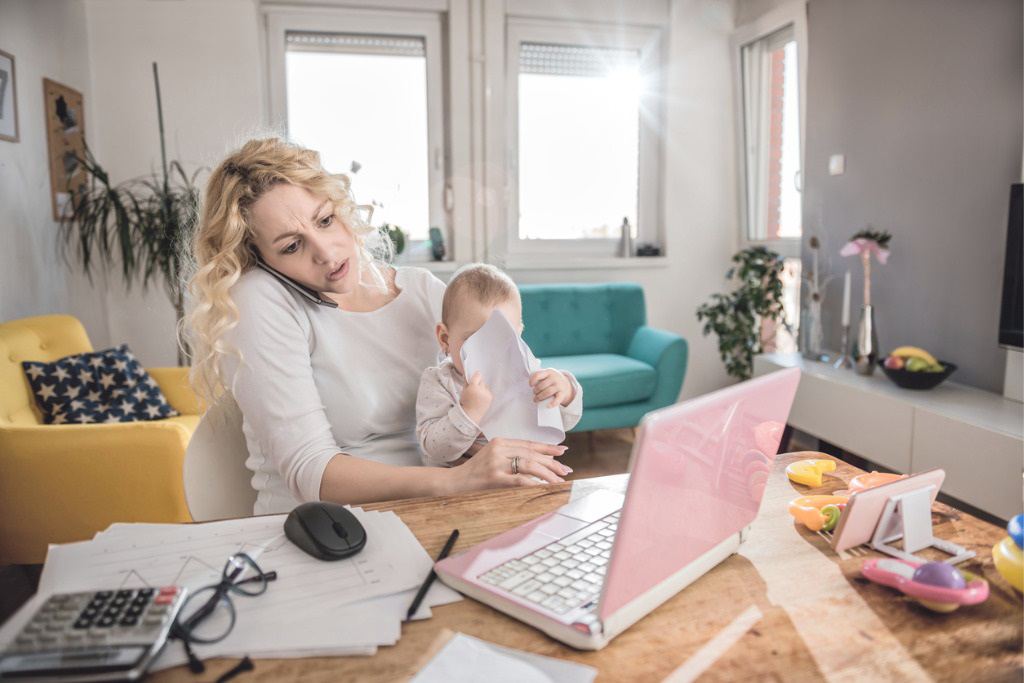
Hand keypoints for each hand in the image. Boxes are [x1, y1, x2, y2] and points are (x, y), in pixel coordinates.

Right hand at [445, 438, 571, 493]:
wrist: (454, 482)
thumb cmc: (475, 471)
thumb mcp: (492, 457)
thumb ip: (510, 455)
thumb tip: (536, 462)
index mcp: (500, 441)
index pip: (529, 444)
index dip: (547, 448)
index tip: (562, 451)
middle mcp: (499, 449)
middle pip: (531, 454)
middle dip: (551, 462)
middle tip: (565, 470)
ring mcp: (496, 463)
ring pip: (529, 465)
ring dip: (547, 473)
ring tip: (558, 480)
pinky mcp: (494, 478)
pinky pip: (519, 480)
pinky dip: (534, 483)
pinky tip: (543, 487)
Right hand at [460, 371, 492, 424]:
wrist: (471, 415)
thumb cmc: (465, 403)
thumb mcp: (463, 391)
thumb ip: (466, 382)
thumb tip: (467, 374)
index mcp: (473, 387)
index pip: (477, 376)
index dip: (475, 376)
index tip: (474, 377)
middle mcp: (482, 390)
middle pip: (482, 381)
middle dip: (478, 383)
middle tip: (473, 389)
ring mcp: (487, 394)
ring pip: (485, 386)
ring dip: (482, 388)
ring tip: (477, 395)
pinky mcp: (491, 398)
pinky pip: (488, 391)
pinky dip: (485, 393)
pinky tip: (480, 398)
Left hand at [529, 369, 574, 407]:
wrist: (565, 383)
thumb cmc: (551, 380)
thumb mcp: (546, 375)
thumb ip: (539, 377)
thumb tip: (531, 386)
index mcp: (548, 372)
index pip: (538, 375)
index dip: (532, 381)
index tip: (530, 385)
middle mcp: (554, 377)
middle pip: (542, 385)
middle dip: (536, 391)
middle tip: (534, 394)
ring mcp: (559, 385)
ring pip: (548, 392)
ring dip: (540, 397)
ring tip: (536, 400)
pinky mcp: (562, 393)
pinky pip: (557, 399)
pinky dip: (553, 403)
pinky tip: (548, 406)